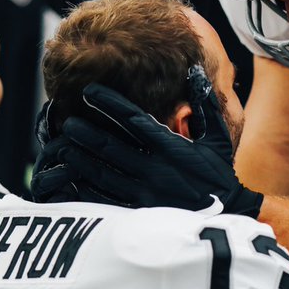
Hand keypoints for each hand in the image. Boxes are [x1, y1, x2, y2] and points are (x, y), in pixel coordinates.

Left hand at [30, 67, 263, 217]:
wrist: (226, 216)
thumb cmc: (218, 174)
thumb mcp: (217, 138)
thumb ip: (205, 105)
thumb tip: (195, 72)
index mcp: (172, 147)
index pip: (134, 120)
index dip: (110, 104)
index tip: (90, 91)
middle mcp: (155, 169)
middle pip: (111, 146)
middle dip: (86, 131)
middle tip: (67, 119)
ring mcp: (144, 193)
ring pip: (102, 172)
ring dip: (81, 157)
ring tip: (62, 143)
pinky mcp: (138, 213)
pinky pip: (105, 199)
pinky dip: (85, 187)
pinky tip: (70, 177)